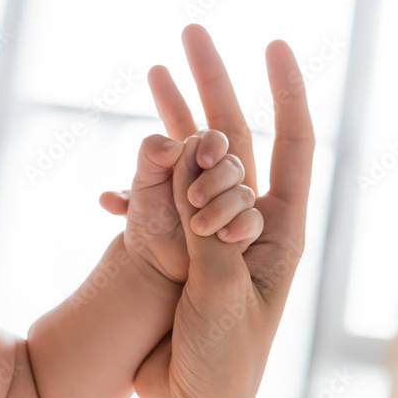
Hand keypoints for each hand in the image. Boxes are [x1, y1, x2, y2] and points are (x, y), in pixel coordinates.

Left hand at [99, 125, 261, 285]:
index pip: (216, 140)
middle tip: (193, 198)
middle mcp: (220, 180)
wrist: (152, 257)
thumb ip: (152, 154)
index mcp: (197, 160)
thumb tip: (176, 146)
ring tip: (196, 226)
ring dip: (222, 208)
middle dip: (215, 181)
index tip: (202, 160)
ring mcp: (233, 205)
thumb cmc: (148, 216)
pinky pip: (254, 222)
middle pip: (234, 166)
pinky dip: (241, 226)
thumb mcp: (143, 181)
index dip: (213, 145)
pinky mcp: (242, 230)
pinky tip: (222, 236)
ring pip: (244, 194)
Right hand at [133, 25, 314, 397]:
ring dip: (174, 123)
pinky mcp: (178, 254)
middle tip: (190, 35)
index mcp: (280, 233)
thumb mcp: (223, 297)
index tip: (273, 45)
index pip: (293, 147)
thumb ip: (211, 233)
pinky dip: (137, 190)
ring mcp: (212, 237)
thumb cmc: (224, 365)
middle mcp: (250, 226)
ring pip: (194, 166)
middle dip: (215, 88)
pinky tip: (109, 188)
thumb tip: (200, 162)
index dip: (286, 93)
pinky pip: (158, 206)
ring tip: (153, 72)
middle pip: (237, 142)